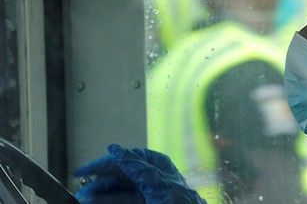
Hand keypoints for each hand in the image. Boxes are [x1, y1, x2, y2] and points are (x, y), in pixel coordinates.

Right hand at [74, 144, 206, 203]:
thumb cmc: (181, 201)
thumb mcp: (157, 181)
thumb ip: (136, 167)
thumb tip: (115, 149)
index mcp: (157, 166)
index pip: (125, 159)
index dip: (104, 164)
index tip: (84, 171)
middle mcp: (151, 178)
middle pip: (120, 177)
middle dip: (100, 184)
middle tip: (82, 191)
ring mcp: (148, 193)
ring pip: (119, 192)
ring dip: (102, 196)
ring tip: (85, 200)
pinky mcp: (145, 203)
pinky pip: (124, 200)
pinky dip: (110, 201)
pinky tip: (96, 202)